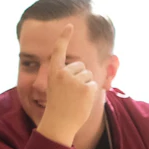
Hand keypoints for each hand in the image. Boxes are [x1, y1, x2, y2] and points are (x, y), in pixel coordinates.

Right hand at [36, 27, 99, 145]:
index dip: (64, 37)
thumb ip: (67, 76)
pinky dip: (91, 92)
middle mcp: (63, 73)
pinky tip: (82, 101)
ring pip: (89, 75)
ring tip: (76, 97)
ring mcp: (75, 80)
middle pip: (80, 65)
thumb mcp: (57, 87)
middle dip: (80, 76)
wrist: (59, 123)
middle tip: (71, 92)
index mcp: (53, 72)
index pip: (58, 50)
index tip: (69, 26)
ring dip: (86, 85)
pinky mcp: (86, 88)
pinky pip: (94, 84)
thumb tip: (86, 69)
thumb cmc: (58, 106)